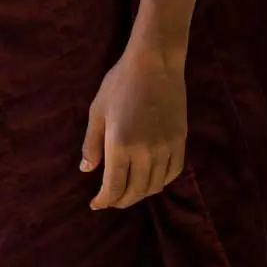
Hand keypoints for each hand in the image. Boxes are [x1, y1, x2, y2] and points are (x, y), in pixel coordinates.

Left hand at [81, 37, 186, 209]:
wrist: (155, 62)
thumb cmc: (120, 82)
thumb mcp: (98, 110)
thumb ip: (92, 144)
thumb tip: (86, 171)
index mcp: (120, 145)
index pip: (113, 187)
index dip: (104, 201)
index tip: (95, 204)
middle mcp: (144, 152)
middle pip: (134, 192)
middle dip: (120, 200)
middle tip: (111, 199)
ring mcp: (165, 147)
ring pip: (154, 186)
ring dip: (140, 193)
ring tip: (130, 190)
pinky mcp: (180, 141)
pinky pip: (172, 173)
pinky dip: (161, 182)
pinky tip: (151, 178)